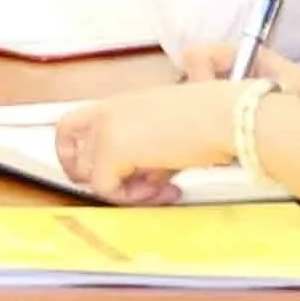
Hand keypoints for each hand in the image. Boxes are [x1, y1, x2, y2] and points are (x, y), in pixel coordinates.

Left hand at [54, 80, 245, 202]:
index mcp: (117, 103)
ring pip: (91, 176)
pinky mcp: (112, 148)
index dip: (74, 154)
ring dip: (127, 191)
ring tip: (163, 188)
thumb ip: (144, 157)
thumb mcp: (167, 136)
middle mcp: (105, 111)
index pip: (71, 126)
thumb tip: (141, 181)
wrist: (227, 117)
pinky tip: (166, 188)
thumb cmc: (213, 120)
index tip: (88, 174)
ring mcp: (105, 128)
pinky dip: (133, 197)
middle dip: (101, 179)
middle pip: (72, 154)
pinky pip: (106, 187)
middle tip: (134, 190)